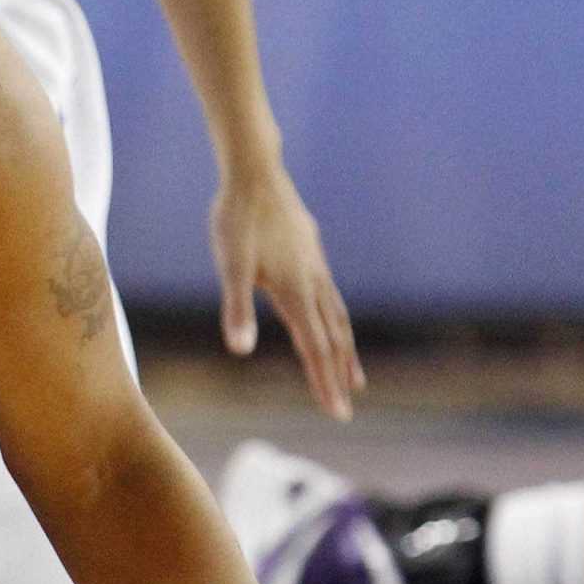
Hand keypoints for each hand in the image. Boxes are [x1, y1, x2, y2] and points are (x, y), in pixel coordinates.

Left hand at [210, 162, 363, 421]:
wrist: (254, 172)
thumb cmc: (236, 219)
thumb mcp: (230, 266)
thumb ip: (236, 309)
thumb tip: (239, 349)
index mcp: (296, 290)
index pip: (315, 347)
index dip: (324, 381)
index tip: (336, 412)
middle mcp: (314, 281)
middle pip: (333, 338)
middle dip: (337, 376)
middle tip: (344, 410)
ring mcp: (316, 265)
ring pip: (338, 317)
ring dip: (345, 350)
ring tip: (353, 376)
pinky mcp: (311, 252)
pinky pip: (331, 295)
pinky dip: (336, 319)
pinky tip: (330, 320)